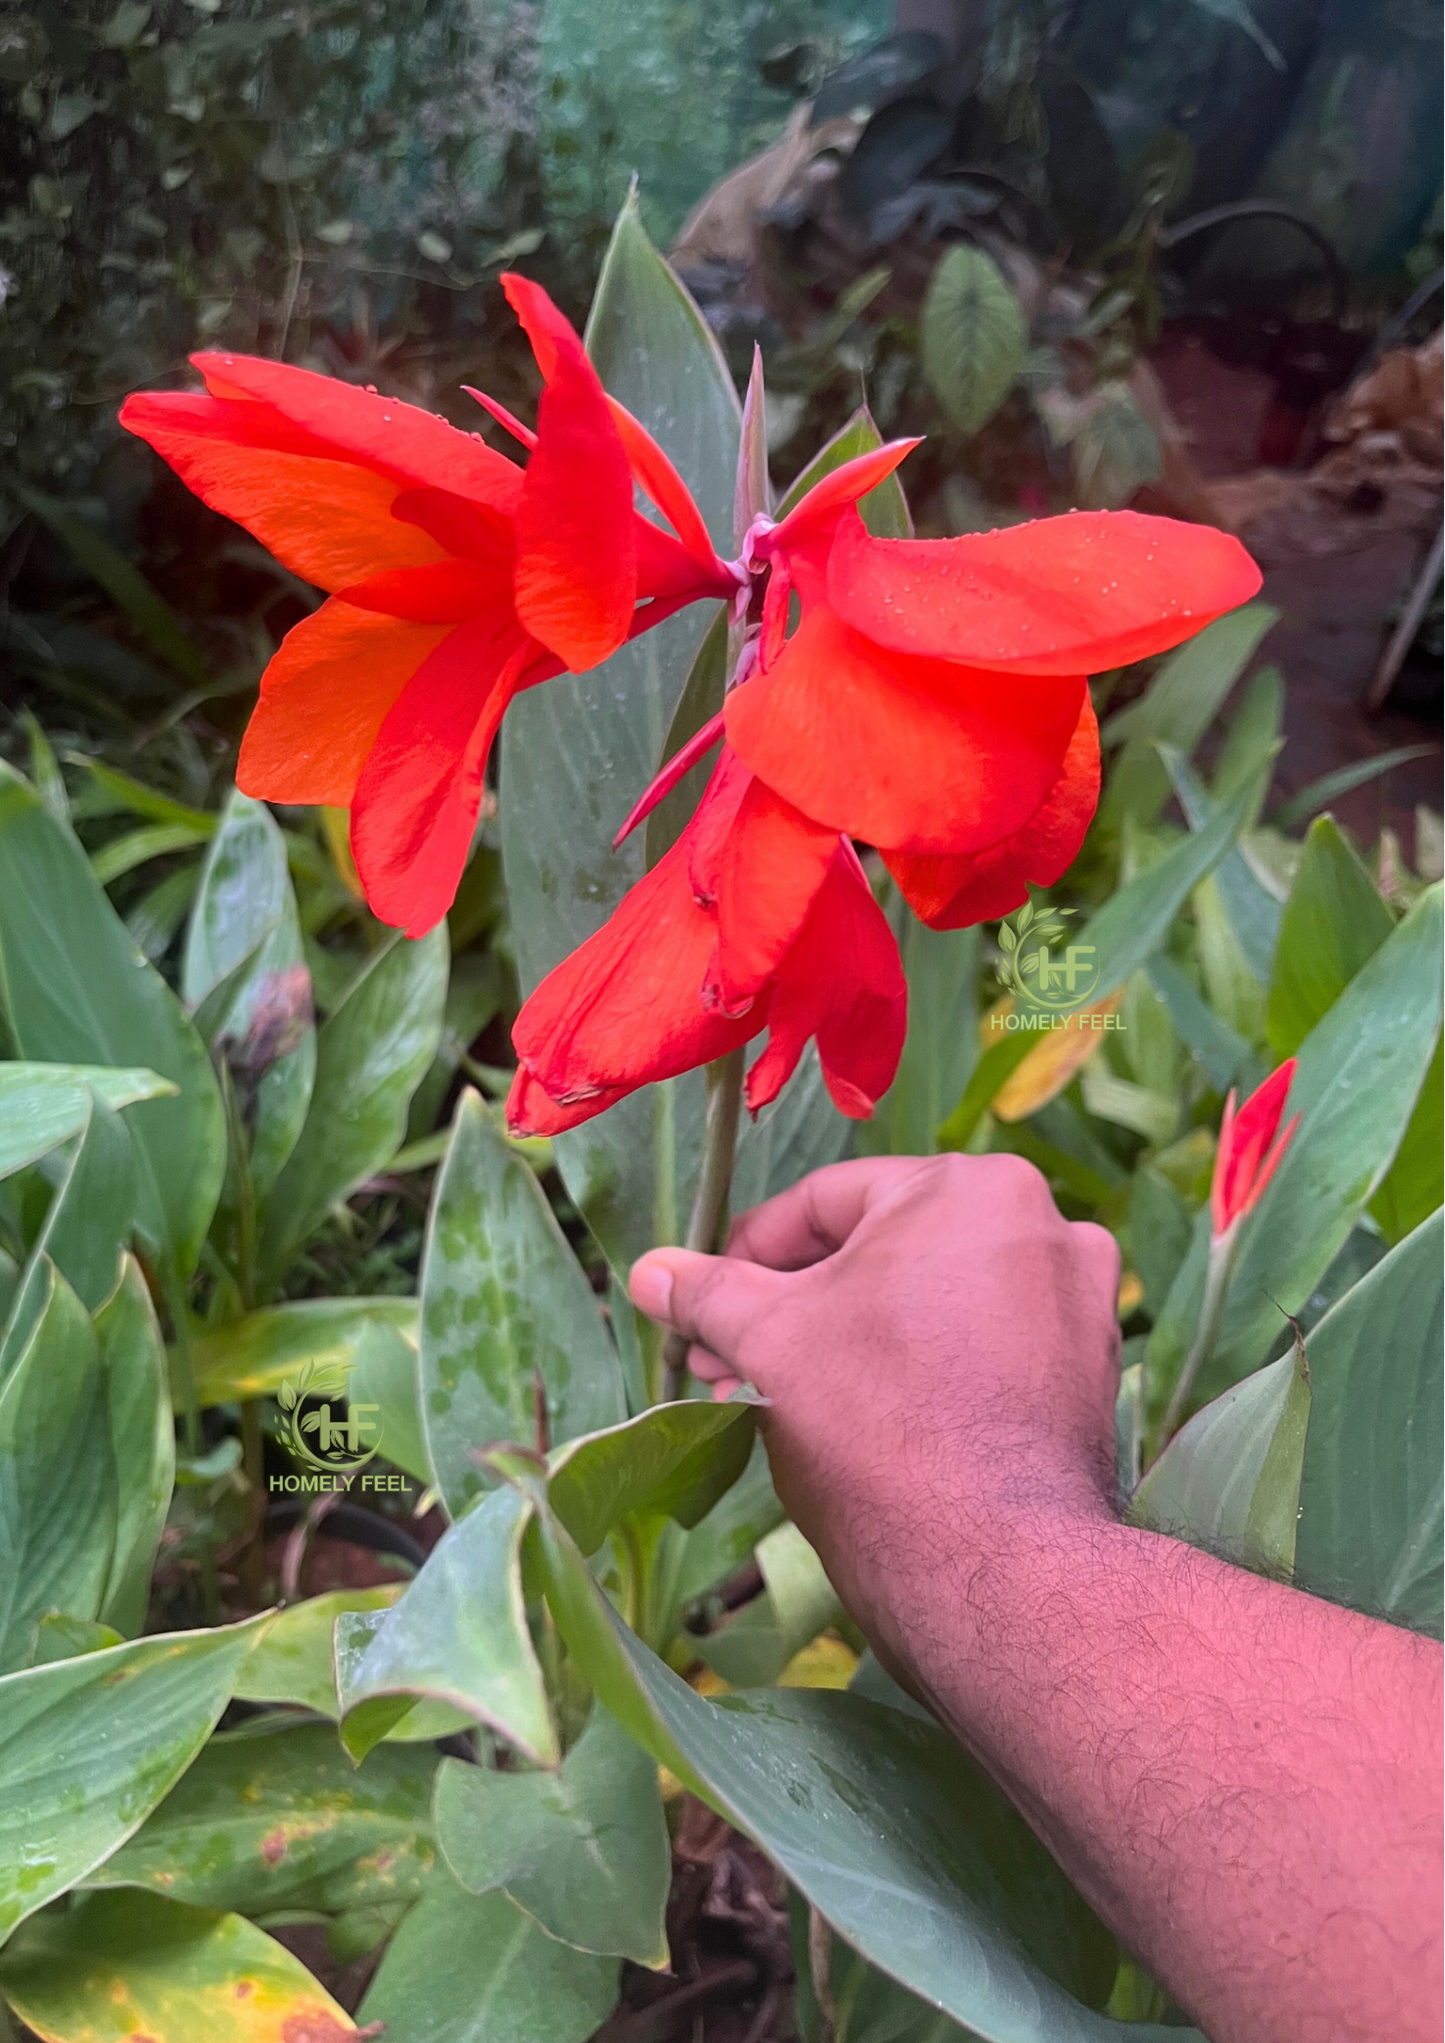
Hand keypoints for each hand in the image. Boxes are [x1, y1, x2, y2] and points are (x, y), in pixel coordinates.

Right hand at [628, 1154, 1121, 1681]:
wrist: (991, 1567)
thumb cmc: (877, 1430)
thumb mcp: (770, 1342)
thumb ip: (708, 1292)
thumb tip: (649, 1271)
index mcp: (970, 1186)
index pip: (825, 1200)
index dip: (745, 1257)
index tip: (700, 1309)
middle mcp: (1043, 1223)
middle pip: (880, 1249)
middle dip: (794, 1307)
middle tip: (726, 1362)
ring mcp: (1076, 1300)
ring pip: (929, 1298)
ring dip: (849, 1338)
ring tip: (781, 1398)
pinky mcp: (1088, 1370)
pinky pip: (980, 1344)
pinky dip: (918, 1366)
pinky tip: (862, 1418)